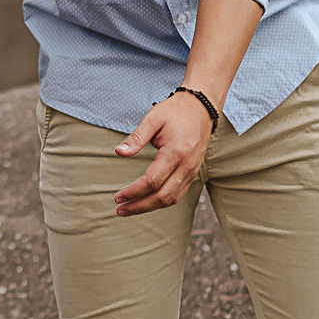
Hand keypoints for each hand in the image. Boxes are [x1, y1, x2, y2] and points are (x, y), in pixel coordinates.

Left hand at [111, 94, 211, 216]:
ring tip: (129, 209)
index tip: (117, 197)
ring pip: (172, 199)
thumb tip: (119, 152)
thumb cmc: (174, 112)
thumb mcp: (152, 118)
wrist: (201, 108)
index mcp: (176, 152)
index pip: (152, 181)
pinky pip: (178, 194)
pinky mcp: (193, 173)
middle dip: (140, 206)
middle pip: (163, 196)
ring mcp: (192, 171)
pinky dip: (161, 202)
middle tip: (119, 210)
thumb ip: (136, 137)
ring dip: (149, 207)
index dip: (134, 192)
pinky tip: (146, 202)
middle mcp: (187, 165)